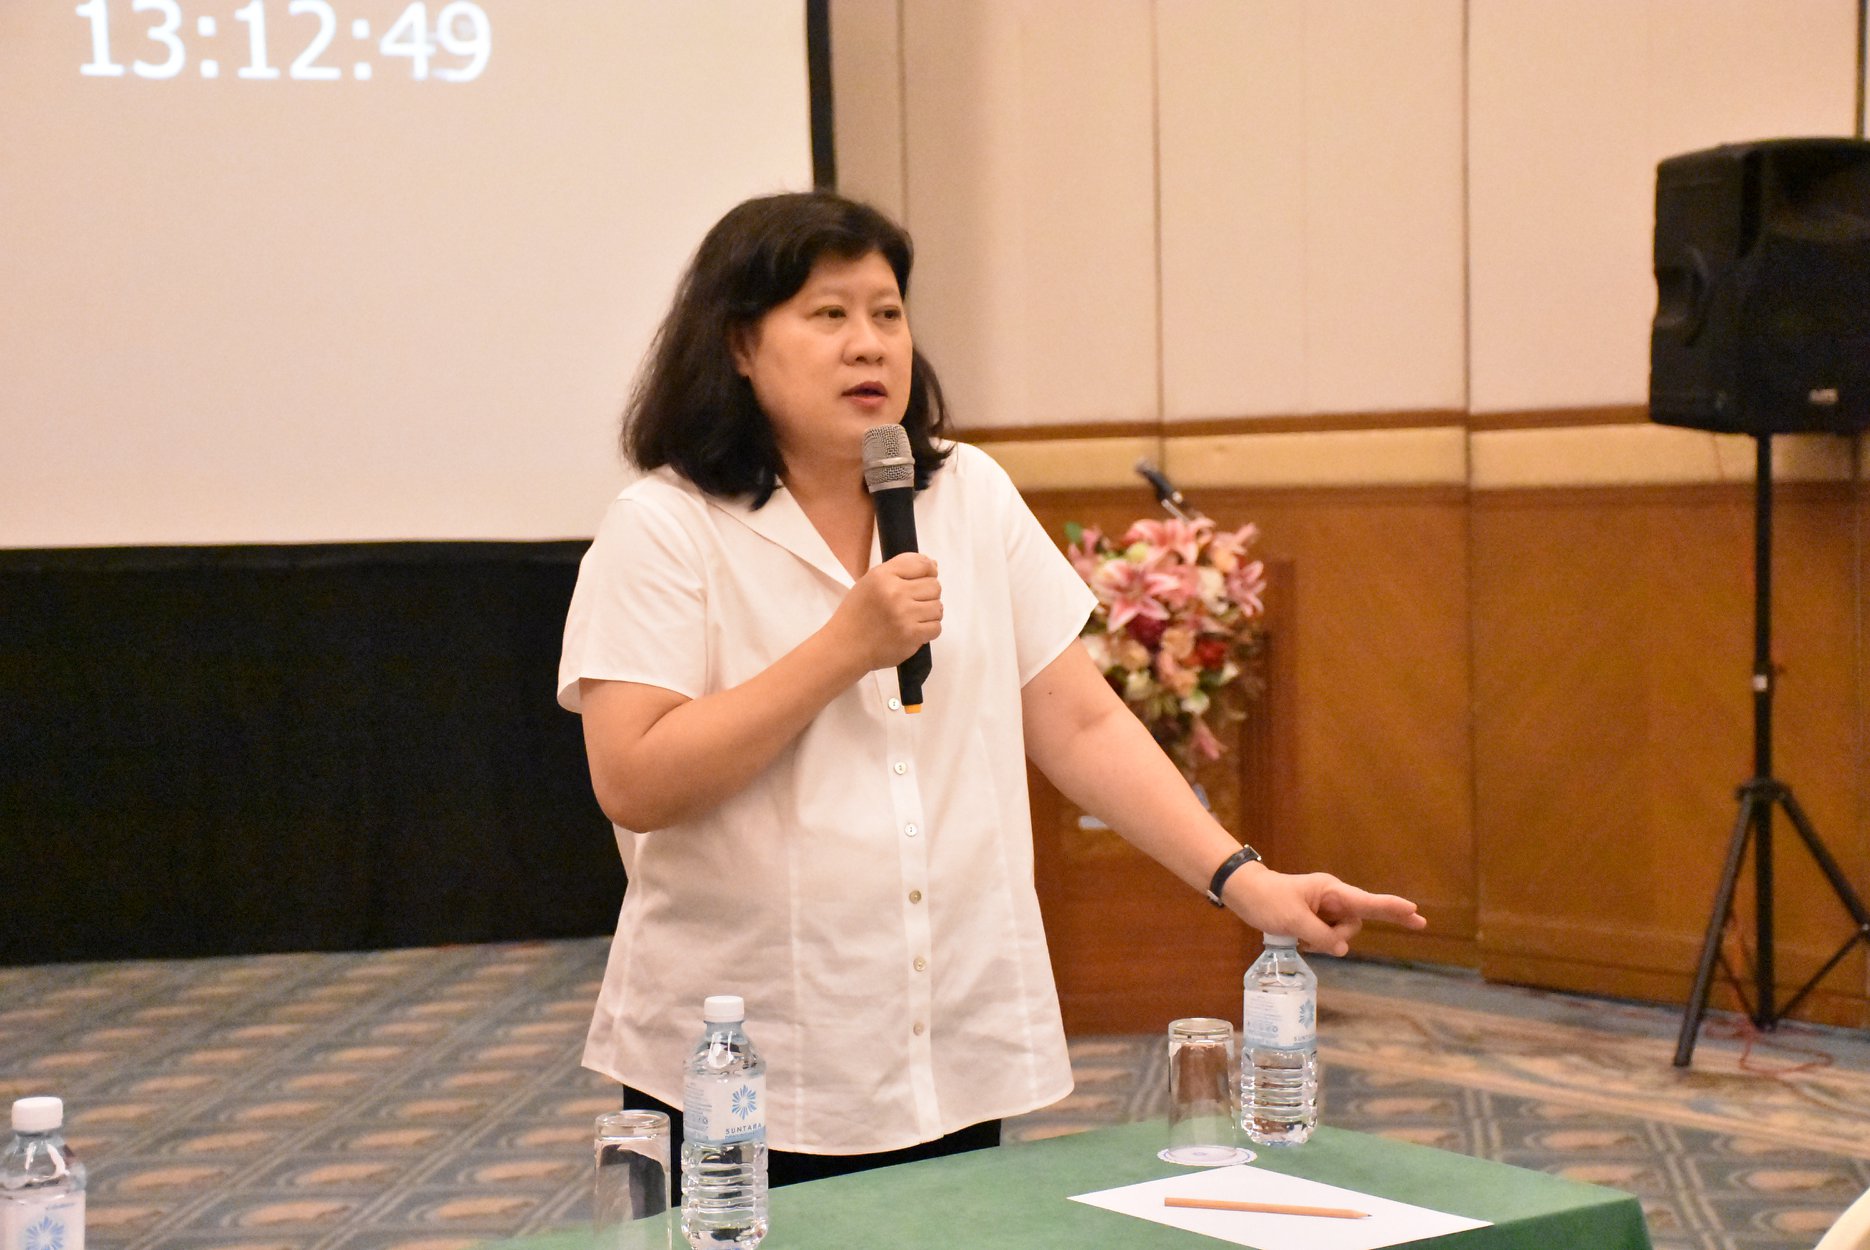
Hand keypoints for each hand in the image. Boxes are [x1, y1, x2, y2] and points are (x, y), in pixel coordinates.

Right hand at [831, 553, 942, 672]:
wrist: (845, 646)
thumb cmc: (858, 613)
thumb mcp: (870, 582)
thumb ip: (900, 570)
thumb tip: (934, 566)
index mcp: (883, 576)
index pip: (922, 564)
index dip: (929, 571)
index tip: (924, 579)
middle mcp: (895, 592)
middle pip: (935, 586)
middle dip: (928, 594)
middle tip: (913, 603)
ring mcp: (904, 615)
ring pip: (938, 607)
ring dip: (929, 613)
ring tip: (913, 618)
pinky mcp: (911, 635)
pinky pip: (936, 627)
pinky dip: (928, 630)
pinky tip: (914, 629)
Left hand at [1222, 863, 1425, 956]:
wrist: (1244, 893)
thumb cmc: (1267, 900)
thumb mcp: (1293, 920)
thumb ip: (1321, 935)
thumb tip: (1342, 948)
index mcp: (1331, 891)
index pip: (1367, 902)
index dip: (1392, 908)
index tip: (1414, 912)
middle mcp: (1333, 898)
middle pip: (1357, 921)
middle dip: (1348, 932)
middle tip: (1382, 926)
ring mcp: (1326, 909)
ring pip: (1343, 933)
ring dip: (1327, 940)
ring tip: (1299, 933)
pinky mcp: (1317, 919)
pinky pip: (1329, 936)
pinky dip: (1319, 941)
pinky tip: (1299, 937)